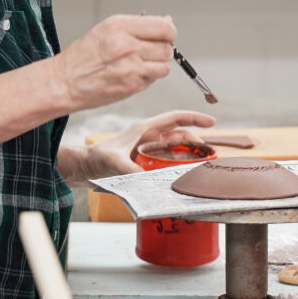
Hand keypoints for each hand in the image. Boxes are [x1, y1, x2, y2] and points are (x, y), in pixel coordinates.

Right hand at [51, 14, 177, 113]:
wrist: (65, 82)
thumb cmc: (83, 56)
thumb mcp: (107, 29)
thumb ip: (139, 25)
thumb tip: (167, 22)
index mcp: (119, 26)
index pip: (163, 27)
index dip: (169, 32)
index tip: (167, 34)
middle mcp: (126, 45)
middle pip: (166, 47)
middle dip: (162, 49)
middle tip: (150, 51)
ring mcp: (130, 67)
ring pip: (165, 66)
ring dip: (158, 65)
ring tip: (142, 63)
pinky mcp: (131, 86)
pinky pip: (153, 80)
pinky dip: (148, 77)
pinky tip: (133, 73)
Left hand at [57, 110, 215, 183]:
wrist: (85, 167)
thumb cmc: (96, 158)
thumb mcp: (113, 162)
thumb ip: (129, 170)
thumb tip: (148, 180)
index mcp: (144, 130)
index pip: (174, 118)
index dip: (194, 118)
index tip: (212, 122)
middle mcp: (148, 137)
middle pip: (179, 134)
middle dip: (196, 141)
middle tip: (210, 154)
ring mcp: (148, 149)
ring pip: (175, 148)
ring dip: (189, 154)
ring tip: (202, 164)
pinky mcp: (145, 162)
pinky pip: (167, 161)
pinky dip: (178, 166)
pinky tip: (184, 175)